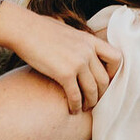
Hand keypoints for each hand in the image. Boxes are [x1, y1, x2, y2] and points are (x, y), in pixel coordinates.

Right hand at [0, 2, 123, 113]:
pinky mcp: (65, 73)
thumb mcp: (66, 31)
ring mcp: (78, 62)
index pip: (116, 58)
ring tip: (83, 108)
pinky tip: (72, 110)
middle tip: (93, 101)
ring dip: (89, 103)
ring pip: (92, 90)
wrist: (23, 29)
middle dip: (100, 94)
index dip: (113, 73)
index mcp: (90, 40)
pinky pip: (76, 96)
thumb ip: (78, 41)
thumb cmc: (40, 29)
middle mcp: (88, 51)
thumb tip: (78, 46)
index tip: (103, 81)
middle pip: (104, 79)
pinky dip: (75, 106)